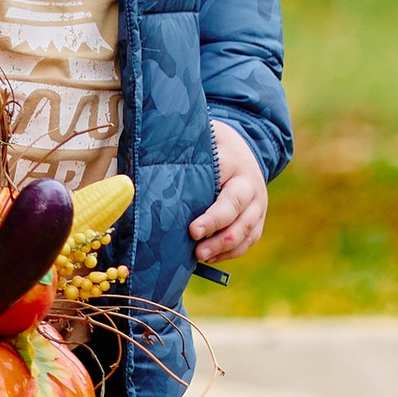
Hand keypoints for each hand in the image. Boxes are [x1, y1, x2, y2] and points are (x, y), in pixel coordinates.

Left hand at [190, 119, 268, 264]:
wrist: (244, 148)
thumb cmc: (211, 145)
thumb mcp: (199, 138)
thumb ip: (178, 147)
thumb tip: (138, 163)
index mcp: (233, 161)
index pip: (223, 187)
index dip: (210, 213)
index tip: (192, 229)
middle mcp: (250, 184)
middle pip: (237, 210)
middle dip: (216, 229)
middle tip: (194, 241)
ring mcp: (258, 203)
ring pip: (247, 229)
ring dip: (225, 246)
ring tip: (200, 255)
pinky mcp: (259, 217)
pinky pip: (250, 239)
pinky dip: (231, 252)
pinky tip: (211, 258)